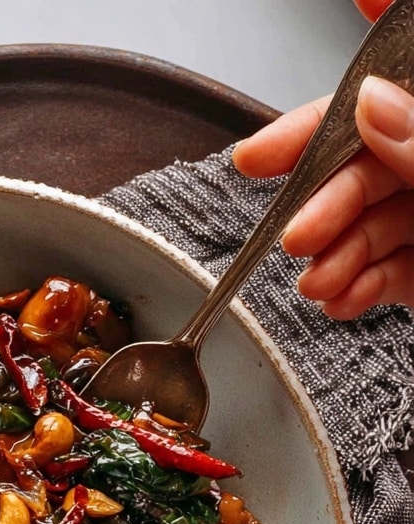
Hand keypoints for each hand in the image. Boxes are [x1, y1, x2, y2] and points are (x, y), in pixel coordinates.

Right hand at [233, 0, 413, 318]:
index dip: (353, 54)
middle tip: (296, 231)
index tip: (297, 88)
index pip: (399, 66)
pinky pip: (388, 268)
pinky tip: (342, 298)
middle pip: (368, 153)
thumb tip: (370, 104)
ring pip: (371, 217)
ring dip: (334, 254)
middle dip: (323, 196)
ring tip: (319, 281)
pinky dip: (359, 287)